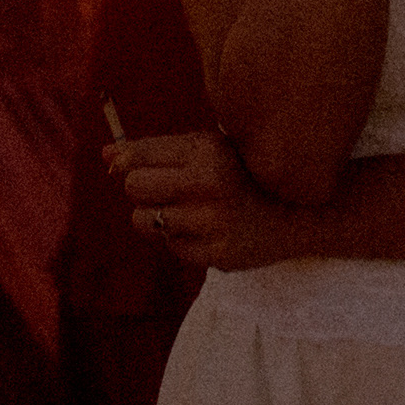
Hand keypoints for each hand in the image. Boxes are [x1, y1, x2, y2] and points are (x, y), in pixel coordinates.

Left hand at [110, 129, 298, 270]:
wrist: (299, 211)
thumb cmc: (242, 172)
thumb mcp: (206, 149)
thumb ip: (156, 150)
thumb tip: (105, 155)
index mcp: (208, 151)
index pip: (137, 155)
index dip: (126, 162)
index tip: (128, 165)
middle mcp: (211, 185)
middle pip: (134, 187)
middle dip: (140, 188)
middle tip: (164, 188)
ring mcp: (214, 223)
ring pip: (144, 221)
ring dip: (157, 216)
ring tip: (188, 209)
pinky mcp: (217, 255)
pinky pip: (170, 246)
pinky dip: (180, 238)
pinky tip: (206, 228)